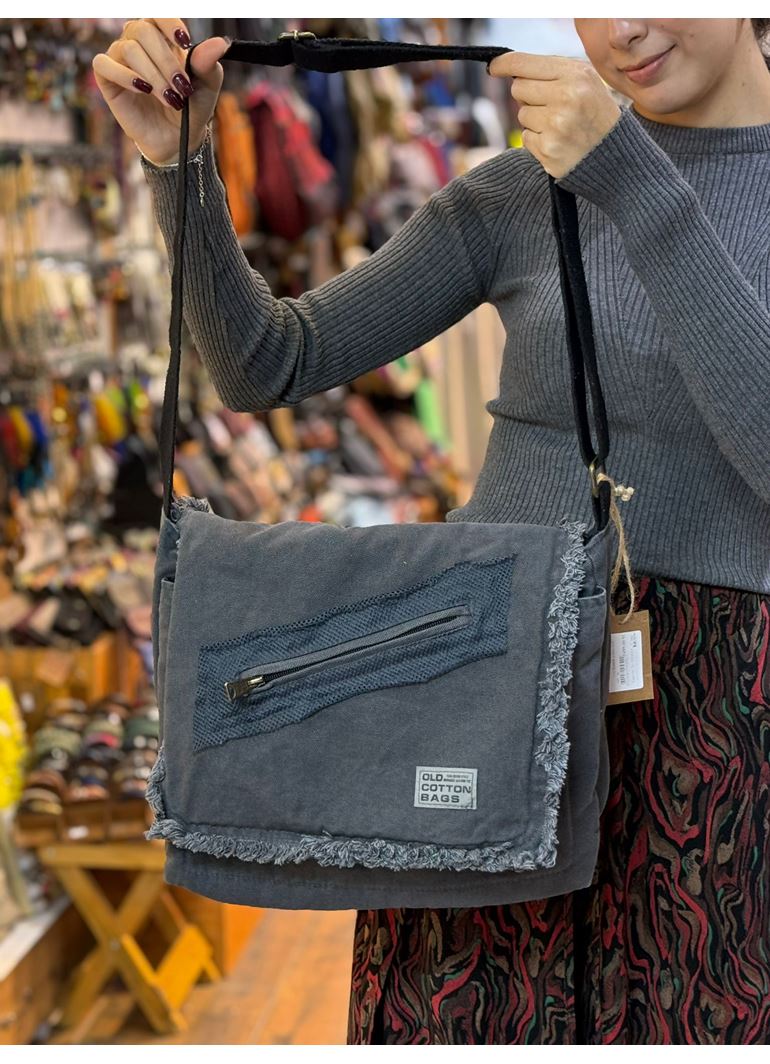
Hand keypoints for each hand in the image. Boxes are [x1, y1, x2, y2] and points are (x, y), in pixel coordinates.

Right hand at [92, 18, 228, 165]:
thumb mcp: (207, 86)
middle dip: (166, 61)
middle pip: (143, 30)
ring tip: (169, 98)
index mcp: (162, 37)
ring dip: (153, 75)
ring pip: (129, 49)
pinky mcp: (107, 78)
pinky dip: (124, 76)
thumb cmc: (191, 107)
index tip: (184, 43)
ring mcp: (120, 58)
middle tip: (181, 88)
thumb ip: (209, 63)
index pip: (158, 14)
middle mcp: (138, 42)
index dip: (169, 24)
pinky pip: (104, 64)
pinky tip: (143, 89)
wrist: (179, 138)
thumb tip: (220, 43)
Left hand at [487, 51, 621, 179]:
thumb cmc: (595, 112)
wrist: (615, 153)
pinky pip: (526, 138)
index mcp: (574, 75)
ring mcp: (556, 126)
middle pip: (518, 89)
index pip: (524, 64)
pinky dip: (538, 139)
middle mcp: (565, 97)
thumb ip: (552, 71)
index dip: (504, 64)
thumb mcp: (584, 80)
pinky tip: (558, 140)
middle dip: (528, 96)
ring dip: (535, 120)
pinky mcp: (548, 150)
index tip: (494, 67)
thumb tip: (512, 70)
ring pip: (521, 115)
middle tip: (549, 103)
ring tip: (559, 124)